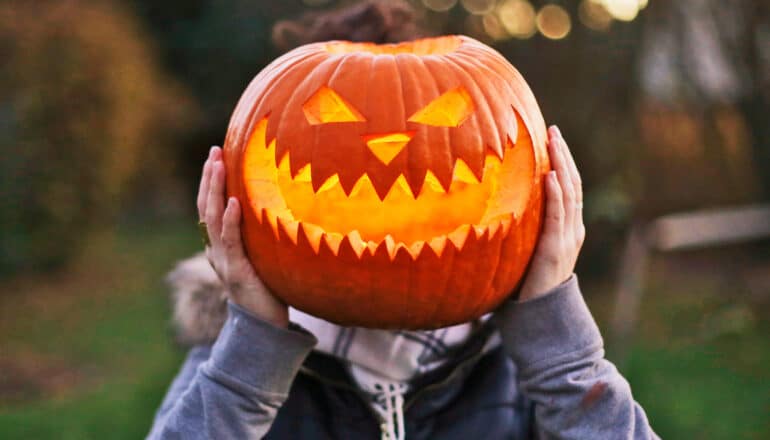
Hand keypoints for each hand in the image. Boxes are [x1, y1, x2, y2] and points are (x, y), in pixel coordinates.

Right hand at [198, 146, 288, 326]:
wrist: (266, 327)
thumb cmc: (269, 289)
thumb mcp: (262, 256)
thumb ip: (260, 235)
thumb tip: (276, 206)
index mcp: (220, 246)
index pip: (209, 208)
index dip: (210, 182)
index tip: (216, 156)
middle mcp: (216, 251)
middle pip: (206, 208)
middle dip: (209, 178)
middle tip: (214, 151)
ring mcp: (224, 261)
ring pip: (213, 219)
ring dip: (215, 190)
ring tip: (218, 165)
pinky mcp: (238, 272)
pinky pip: (232, 242)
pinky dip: (231, 220)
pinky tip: (235, 202)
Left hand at [518, 126, 584, 300]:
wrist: (540, 316)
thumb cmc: (526, 285)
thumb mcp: (525, 251)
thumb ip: (521, 231)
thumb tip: (495, 209)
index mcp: (566, 228)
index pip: (568, 188)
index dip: (563, 162)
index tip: (552, 139)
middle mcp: (572, 229)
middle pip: (572, 184)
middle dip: (563, 155)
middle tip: (553, 130)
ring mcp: (567, 238)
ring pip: (569, 193)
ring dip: (562, 165)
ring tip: (554, 141)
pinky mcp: (556, 248)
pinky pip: (559, 215)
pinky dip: (557, 193)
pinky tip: (552, 175)